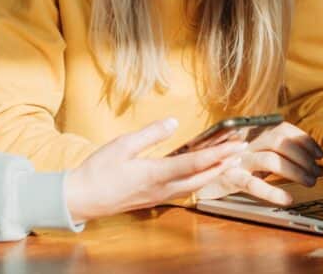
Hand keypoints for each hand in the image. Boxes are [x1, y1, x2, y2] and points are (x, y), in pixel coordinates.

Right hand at [65, 118, 245, 222]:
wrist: (82, 199)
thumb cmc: (98, 172)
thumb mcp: (122, 145)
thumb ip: (150, 134)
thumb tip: (173, 122)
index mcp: (155, 173)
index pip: (195, 163)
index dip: (218, 154)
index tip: (235, 146)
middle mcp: (162, 188)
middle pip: (202, 178)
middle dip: (224, 164)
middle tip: (241, 151)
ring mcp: (159, 196)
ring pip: (195, 186)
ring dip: (214, 172)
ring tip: (229, 160)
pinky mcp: (154, 198)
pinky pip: (184, 189)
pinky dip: (199, 179)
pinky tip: (202, 173)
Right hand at [195, 122, 322, 205]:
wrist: (190, 174)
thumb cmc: (225, 163)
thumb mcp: (248, 151)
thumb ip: (268, 148)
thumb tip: (305, 155)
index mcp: (250, 132)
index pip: (282, 128)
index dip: (304, 140)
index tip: (319, 154)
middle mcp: (243, 141)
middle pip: (279, 142)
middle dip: (302, 156)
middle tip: (315, 172)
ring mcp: (235, 159)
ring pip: (270, 160)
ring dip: (295, 171)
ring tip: (308, 182)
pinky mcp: (228, 178)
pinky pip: (253, 185)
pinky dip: (273, 192)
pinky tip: (287, 198)